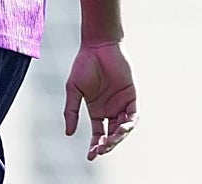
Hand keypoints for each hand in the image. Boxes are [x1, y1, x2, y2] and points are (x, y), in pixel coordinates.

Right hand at [64, 41, 137, 160]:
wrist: (97, 45)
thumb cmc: (84, 64)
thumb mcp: (73, 90)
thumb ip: (72, 111)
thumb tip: (68, 134)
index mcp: (97, 110)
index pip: (99, 134)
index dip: (96, 146)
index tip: (91, 156)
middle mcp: (110, 109)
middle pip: (112, 134)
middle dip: (107, 144)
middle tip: (101, 149)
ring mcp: (122, 102)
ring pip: (123, 127)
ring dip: (118, 136)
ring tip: (110, 141)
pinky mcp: (131, 95)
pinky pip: (133, 114)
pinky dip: (129, 124)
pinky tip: (121, 129)